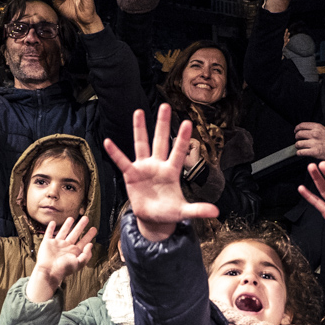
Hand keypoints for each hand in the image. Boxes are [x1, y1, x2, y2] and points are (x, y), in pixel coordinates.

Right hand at [27, 216, 97, 301]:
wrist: (49, 271)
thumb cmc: (64, 269)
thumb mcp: (79, 263)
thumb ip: (86, 254)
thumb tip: (91, 244)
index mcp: (74, 251)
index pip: (84, 241)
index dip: (89, 235)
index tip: (94, 228)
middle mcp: (66, 246)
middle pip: (75, 233)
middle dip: (81, 226)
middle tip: (86, 218)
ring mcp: (57, 244)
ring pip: (63, 231)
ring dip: (67, 225)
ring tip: (72, 218)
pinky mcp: (47, 243)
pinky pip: (49, 233)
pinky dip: (50, 228)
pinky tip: (52, 222)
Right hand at [102, 105, 219, 240]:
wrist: (152, 218)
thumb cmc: (169, 212)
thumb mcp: (183, 212)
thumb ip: (198, 209)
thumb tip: (216, 212)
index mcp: (172, 172)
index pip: (178, 152)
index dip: (182, 138)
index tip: (188, 122)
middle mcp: (158, 165)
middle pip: (161, 141)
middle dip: (162, 124)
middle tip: (165, 106)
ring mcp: (144, 168)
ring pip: (142, 145)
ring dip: (140, 129)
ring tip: (138, 111)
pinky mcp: (131, 175)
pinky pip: (122, 162)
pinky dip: (115, 153)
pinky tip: (108, 141)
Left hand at [293, 121, 324, 159]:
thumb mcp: (323, 129)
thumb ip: (314, 129)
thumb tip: (303, 130)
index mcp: (317, 127)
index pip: (302, 125)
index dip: (297, 128)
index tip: (296, 131)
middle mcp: (315, 134)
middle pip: (299, 134)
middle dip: (297, 137)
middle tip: (298, 139)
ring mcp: (314, 143)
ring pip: (298, 144)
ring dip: (297, 146)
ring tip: (300, 147)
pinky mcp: (314, 152)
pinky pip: (301, 152)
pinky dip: (299, 153)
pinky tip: (300, 152)